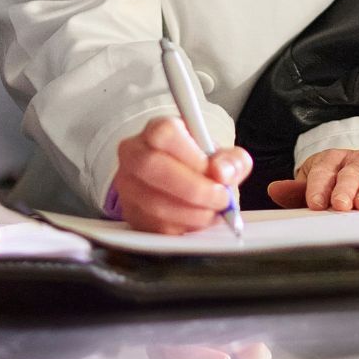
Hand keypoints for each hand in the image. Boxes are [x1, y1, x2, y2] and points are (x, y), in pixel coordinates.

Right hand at [113, 117, 252, 233]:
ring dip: (193, 212)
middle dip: (194, 189)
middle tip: (221, 198)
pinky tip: (197, 220)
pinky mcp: (131, 214)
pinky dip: (184, 227)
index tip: (216, 173)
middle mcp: (134, 154)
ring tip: (213, 211)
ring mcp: (127, 185)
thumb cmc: (197, 167)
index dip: (194, 157)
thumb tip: (223, 172)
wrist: (178, 186)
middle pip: (152, 166)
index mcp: (156, 131)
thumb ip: (231, 160)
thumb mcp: (221, 157)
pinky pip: (155, 226)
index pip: (165, 134)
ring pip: (154, 202)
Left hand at [266, 148, 358, 210]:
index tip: (315, 204)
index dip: (319, 187)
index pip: (324, 171)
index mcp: (333, 159)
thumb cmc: (336, 183)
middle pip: (351, 173)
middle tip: (340, 205)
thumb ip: (297, 191)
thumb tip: (274, 190)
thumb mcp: (315, 185)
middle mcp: (358, 161)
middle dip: (345, 189)